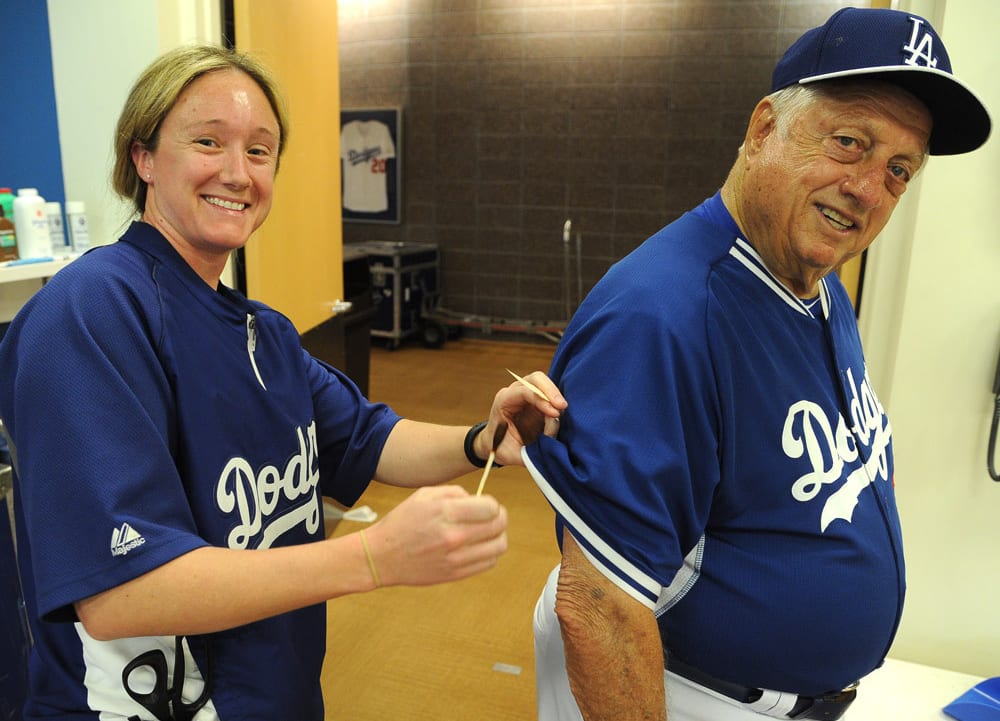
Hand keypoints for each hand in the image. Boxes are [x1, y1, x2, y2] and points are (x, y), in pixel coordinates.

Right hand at [364, 485, 507, 585]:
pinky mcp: (456, 574)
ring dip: (499, 535)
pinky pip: (489, 563)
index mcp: (446, 512)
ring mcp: (456, 558)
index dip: (492, 504)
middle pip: (498, 525)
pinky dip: (490, 552)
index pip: (490, 508)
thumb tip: (478, 499)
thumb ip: (455, 492)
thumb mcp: (424, 495)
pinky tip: (480, 546)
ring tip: (489, 532)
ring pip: (499, 546)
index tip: (486, 505)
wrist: (382, 556)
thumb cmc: (402, 522)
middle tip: (492, 516)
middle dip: (500, 517)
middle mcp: (454, 536)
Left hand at [481, 371, 566, 465]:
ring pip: (544, 384)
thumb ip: (529, 450)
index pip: (525, 392)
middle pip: (535, 379)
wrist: (494, 445)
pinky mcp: (537, 399)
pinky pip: (550, 394)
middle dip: (551, 391)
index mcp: (504, 401)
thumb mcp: (509, 454)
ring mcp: (527, 393)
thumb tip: (551, 438)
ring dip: (556, 396)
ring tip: (562, 411)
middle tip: (562, 406)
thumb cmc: (499, 448)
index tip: (555, 414)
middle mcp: (514, 392)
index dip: (542, 400)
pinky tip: (561, 412)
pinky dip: (557, 401)